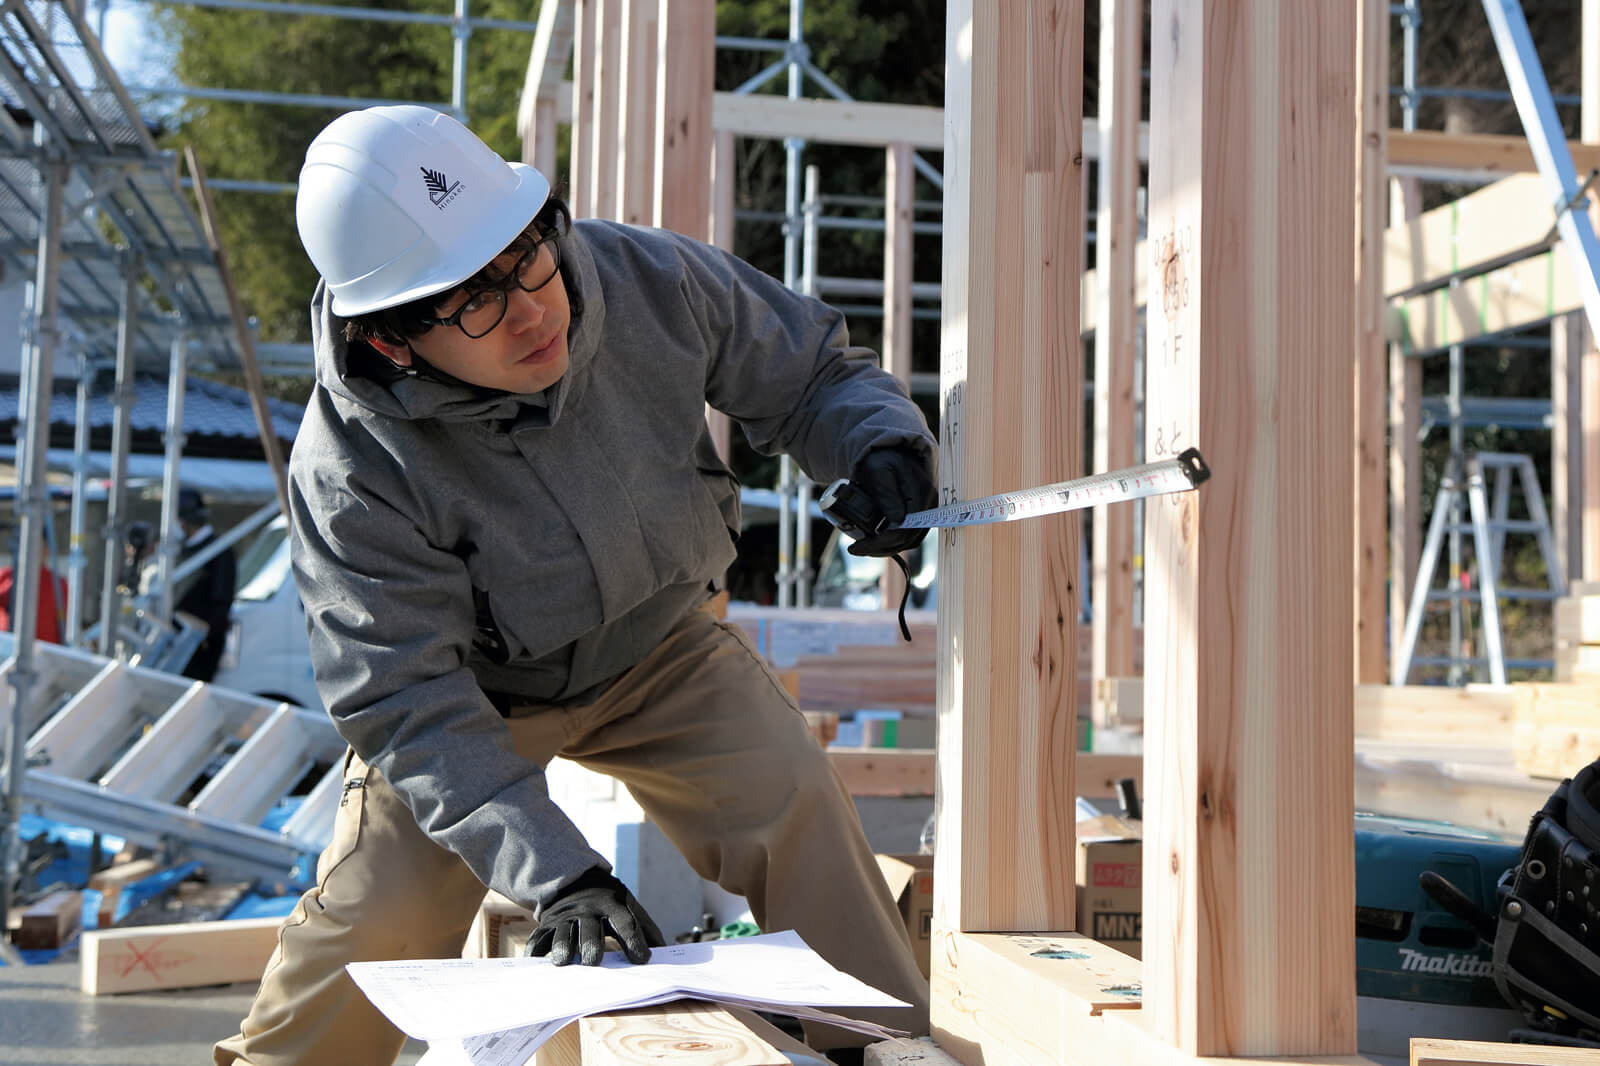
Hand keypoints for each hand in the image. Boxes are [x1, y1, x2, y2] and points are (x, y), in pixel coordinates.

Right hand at [527, 867, 665, 965]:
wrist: (577, 879)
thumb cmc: (609, 903)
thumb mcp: (630, 908)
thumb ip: (647, 930)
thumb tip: (666, 953)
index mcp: (614, 906)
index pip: (627, 924)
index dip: (635, 941)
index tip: (642, 959)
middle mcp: (589, 909)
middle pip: (590, 928)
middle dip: (590, 944)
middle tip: (592, 961)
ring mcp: (566, 915)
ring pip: (563, 931)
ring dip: (562, 945)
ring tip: (562, 962)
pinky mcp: (548, 922)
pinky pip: (540, 936)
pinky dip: (536, 949)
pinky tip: (534, 962)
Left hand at [846, 446, 936, 557]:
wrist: (889, 454)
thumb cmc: (881, 461)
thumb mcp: (878, 472)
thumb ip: (887, 495)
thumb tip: (897, 521)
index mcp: (921, 492)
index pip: (906, 528)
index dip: (882, 541)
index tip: (859, 546)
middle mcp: (929, 504)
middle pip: (909, 538)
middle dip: (881, 548)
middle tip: (857, 548)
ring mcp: (926, 511)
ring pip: (910, 540)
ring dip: (886, 548)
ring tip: (863, 547)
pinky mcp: (920, 516)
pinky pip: (909, 536)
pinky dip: (892, 542)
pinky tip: (875, 543)